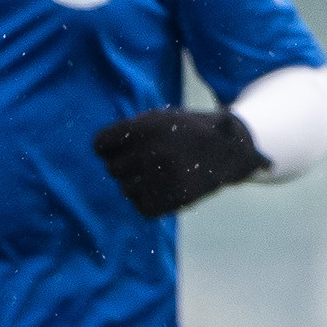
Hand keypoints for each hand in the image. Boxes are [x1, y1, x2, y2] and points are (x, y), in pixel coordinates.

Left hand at [93, 106, 266, 217]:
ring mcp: (164, 176)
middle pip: (112, 168)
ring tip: (159, 174)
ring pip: (125, 190)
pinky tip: (164, 189)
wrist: (228, 148)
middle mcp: (152, 151)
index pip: (100, 144)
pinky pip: (143, 207)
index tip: (118, 148)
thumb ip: (126, 132)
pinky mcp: (176, 198)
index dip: (108, 148)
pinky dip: (149, 202)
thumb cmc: (184, 132)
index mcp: (145, 127)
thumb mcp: (158, 119)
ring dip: (137, 185)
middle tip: (147, 161)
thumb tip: (97, 151)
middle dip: (125, 166)